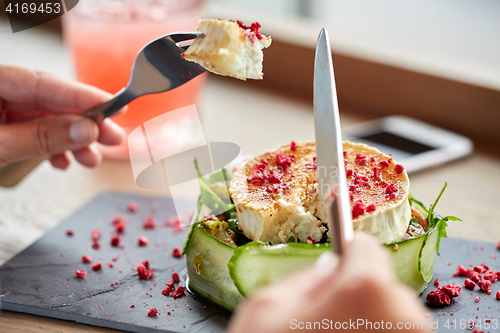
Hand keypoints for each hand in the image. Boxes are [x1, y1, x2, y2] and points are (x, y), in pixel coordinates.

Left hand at [0, 64, 125, 169]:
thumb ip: (40, 136)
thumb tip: (84, 130)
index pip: (43, 82)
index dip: (82, 95)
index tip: (113, 105)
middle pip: (48, 102)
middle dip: (83, 122)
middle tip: (112, 135)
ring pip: (44, 121)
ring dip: (72, 141)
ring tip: (92, 157)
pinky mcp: (0, 132)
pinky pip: (31, 135)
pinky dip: (51, 149)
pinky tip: (64, 161)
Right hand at [228, 231, 429, 332]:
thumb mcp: (265, 308)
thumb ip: (303, 278)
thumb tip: (329, 271)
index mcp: (366, 289)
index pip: (367, 249)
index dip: (348, 253)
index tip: (338, 261)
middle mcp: (404, 318)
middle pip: (382, 285)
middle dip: (356, 293)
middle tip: (323, 318)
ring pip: (392, 318)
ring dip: (367, 323)